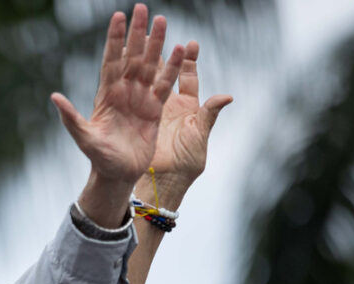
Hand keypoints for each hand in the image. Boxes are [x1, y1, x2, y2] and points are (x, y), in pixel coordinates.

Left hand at [52, 4, 184, 186]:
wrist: (118, 174)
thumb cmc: (99, 158)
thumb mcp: (84, 138)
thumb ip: (71, 118)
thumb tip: (54, 97)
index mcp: (106, 94)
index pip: (111, 60)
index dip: (114, 39)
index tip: (117, 16)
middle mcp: (124, 91)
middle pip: (132, 56)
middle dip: (136, 33)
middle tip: (142, 8)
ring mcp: (140, 98)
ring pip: (150, 65)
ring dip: (156, 44)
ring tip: (162, 21)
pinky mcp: (155, 109)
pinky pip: (164, 84)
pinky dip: (171, 68)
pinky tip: (180, 50)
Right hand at [136, 41, 231, 208]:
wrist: (164, 181)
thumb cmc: (187, 162)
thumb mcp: (200, 135)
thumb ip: (210, 114)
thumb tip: (227, 96)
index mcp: (188, 107)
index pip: (187, 77)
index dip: (189, 60)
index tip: (191, 43)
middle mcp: (170, 105)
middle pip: (166, 72)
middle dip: (164, 51)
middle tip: (161, 31)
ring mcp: (152, 110)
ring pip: (148, 79)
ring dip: (145, 60)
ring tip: (142, 40)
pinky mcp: (138, 118)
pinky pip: (134, 95)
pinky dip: (130, 80)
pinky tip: (126, 65)